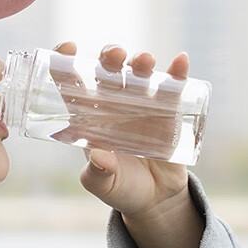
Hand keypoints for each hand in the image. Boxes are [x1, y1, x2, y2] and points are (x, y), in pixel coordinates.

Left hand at [50, 42, 189, 217]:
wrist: (154, 200)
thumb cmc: (119, 188)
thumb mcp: (103, 185)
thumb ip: (98, 173)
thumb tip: (101, 157)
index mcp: (88, 117)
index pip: (72, 84)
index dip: (66, 63)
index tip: (67, 47)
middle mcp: (113, 105)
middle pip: (108, 73)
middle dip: (109, 58)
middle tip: (114, 56)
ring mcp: (141, 105)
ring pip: (138, 75)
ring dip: (140, 63)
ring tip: (145, 61)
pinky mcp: (168, 112)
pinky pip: (172, 88)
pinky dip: (177, 73)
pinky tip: (181, 62)